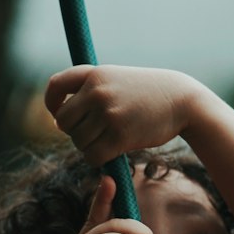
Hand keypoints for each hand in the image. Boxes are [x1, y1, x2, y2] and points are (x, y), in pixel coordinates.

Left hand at [45, 65, 199, 165]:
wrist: (182, 100)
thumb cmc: (146, 93)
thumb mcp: (116, 80)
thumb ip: (89, 91)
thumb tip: (57, 121)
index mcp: (94, 74)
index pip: (55, 86)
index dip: (51, 104)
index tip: (58, 114)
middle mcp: (97, 92)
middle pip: (63, 121)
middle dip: (74, 131)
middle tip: (93, 132)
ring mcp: (108, 114)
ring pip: (78, 141)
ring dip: (89, 146)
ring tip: (108, 139)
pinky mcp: (120, 136)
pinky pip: (92, 156)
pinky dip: (99, 159)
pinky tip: (112, 152)